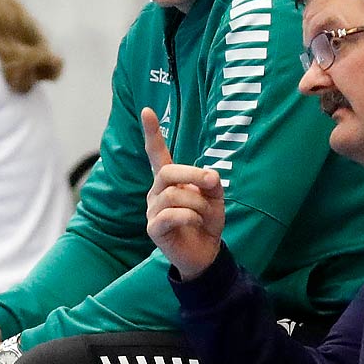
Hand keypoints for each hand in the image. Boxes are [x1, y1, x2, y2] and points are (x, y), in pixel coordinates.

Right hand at [142, 106, 223, 279]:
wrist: (205, 253)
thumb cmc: (207, 222)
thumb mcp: (216, 198)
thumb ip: (212, 183)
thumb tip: (208, 175)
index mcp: (169, 180)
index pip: (157, 153)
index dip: (152, 133)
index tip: (147, 110)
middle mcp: (156, 192)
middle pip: (167, 172)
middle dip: (192, 175)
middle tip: (211, 183)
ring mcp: (152, 210)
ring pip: (174, 195)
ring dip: (197, 203)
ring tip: (204, 214)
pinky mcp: (153, 229)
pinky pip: (171, 215)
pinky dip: (190, 217)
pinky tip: (196, 222)